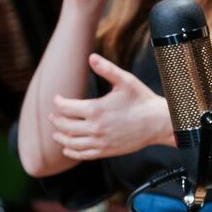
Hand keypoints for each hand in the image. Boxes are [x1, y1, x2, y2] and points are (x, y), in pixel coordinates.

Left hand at [48, 53, 171, 160]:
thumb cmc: (142, 100)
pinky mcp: (106, 151)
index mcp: (96, 109)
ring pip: (70, 142)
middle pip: (64, 125)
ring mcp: (100, 141)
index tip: (58, 98)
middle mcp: (95, 127)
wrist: (159, 122)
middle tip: (53, 115)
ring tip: (56, 132)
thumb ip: (107, 69)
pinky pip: (82, 154)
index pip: (65, 108)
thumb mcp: (126, 81)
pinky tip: (67, 148)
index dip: (58, 102)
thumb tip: (91, 57)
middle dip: (56, 119)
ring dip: (59, 137)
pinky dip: (71, 152)